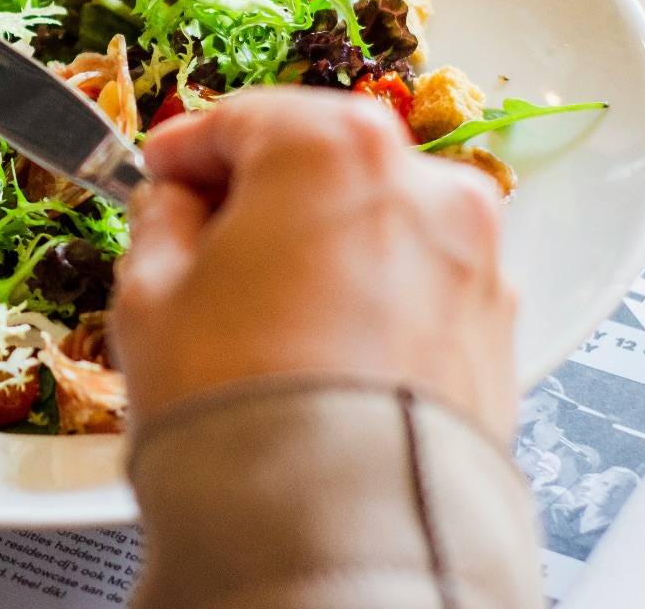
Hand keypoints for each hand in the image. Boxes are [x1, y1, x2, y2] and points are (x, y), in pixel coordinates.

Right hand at [116, 86, 517, 440]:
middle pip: (321, 160)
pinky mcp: (495, 328)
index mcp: (330, 146)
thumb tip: (174, 206)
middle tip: (203, 244)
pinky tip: (320, 350)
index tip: (160, 174)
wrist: (335, 527)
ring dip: (322, 245)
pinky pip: (417, 286)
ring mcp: (471, 256)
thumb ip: (160, 220)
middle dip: (261, 195)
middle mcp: (421, 183)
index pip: (241, 116)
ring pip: (376, 223)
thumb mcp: (149, 294)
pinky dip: (373, 298)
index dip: (185, 149)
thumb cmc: (241, 405)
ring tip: (263, 314)